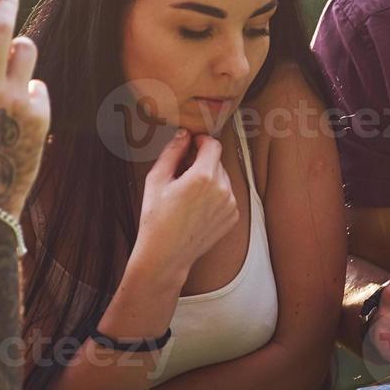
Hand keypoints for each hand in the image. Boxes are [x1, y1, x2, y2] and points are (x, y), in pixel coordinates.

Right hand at [135, 129, 239, 281]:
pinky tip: (196, 207)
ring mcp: (230, 205)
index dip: (201, 142)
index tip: (191, 145)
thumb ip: (172, 152)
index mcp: (203, 177)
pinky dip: (215, 196)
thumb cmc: (156, 219)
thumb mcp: (156, 180)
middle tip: (182, 174)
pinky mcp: (233, 217)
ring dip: (209, 179)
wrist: (166, 254)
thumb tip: (184, 135)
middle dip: (201, 162)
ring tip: (187, 195)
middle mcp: (222, 190)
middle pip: (217, 162)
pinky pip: (227, 195)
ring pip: (223, 178)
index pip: (213, 145)